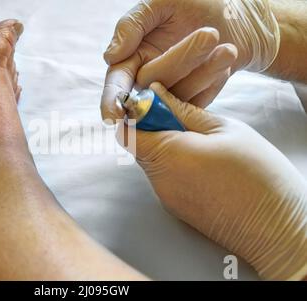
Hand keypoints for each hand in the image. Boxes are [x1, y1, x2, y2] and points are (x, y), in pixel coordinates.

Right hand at [101, 0, 279, 120]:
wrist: (233, 16)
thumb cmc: (195, 3)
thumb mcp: (161, 2)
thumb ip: (132, 24)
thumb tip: (111, 57)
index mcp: (133, 58)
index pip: (117, 83)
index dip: (112, 101)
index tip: (113, 116)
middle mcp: (149, 81)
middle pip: (152, 86)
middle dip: (181, 60)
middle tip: (210, 33)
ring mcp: (172, 94)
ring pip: (177, 96)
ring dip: (204, 71)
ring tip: (228, 48)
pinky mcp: (194, 104)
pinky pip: (199, 102)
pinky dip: (215, 80)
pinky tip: (226, 58)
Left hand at [118, 82, 306, 279]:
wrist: (275, 229)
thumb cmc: (259, 175)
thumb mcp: (225, 129)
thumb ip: (183, 110)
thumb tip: (156, 93)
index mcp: (168, 154)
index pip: (126, 132)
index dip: (135, 114)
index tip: (155, 104)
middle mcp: (158, 179)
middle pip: (137, 146)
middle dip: (152, 128)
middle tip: (184, 121)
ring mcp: (165, 197)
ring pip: (151, 162)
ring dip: (165, 147)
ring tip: (200, 143)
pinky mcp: (174, 209)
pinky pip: (163, 178)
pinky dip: (174, 165)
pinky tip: (203, 163)